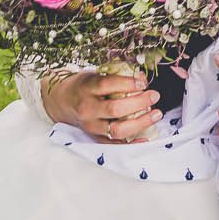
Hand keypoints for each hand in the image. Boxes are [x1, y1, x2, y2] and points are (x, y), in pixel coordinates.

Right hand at [42, 69, 161, 143]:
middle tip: (154, 96)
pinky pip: (114, 144)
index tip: (143, 83)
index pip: (108, 85)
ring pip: (116, 130)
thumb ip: (117, 76)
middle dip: (139, 103)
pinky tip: (145, 138)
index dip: (128, 83)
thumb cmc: (84, 86)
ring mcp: (91, 125)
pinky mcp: (94, 137)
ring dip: (140, 123)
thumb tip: (142, 78)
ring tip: (156, 114)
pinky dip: (131, 143)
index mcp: (87, 88)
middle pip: (115, 109)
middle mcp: (87, 108)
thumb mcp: (96, 74)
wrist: (62, 101)